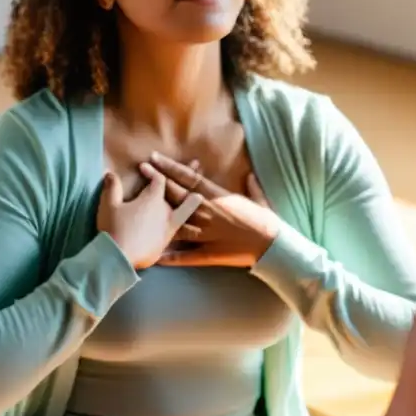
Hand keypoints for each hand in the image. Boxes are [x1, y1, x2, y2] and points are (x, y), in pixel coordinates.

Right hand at [96, 170, 203, 269]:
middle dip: (185, 176)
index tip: (145, 167)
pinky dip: (183, 225)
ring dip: (191, 203)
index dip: (152, 172)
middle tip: (197, 164)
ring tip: (200, 197)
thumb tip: (109, 173)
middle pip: (178, 191)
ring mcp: (168, 228)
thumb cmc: (113, 228)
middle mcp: (165, 211)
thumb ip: (112, 188)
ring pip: (184, 212)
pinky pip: (178, 231)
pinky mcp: (166, 243)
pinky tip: (187, 227)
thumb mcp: (108, 205)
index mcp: (152, 199)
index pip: (158, 180)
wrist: (119, 258)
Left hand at [138, 152, 280, 267]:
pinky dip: (171, 256)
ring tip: (141, 207)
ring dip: (158, 214)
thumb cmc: (268, 221)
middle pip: (178, 194)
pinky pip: (186, 256)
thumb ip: (252, 187)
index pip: (189, 178)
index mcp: (219, 196)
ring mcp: (207, 233)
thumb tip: (249, 175)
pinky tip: (156, 256)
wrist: (274, 246)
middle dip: (158, 181)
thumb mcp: (260, 200)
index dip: (170, 167)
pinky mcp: (209, 253)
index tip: (155, 158)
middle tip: (142, 170)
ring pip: (177, 221)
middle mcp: (208, 212)